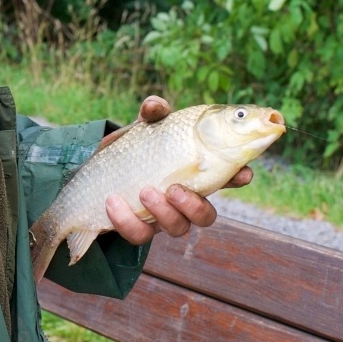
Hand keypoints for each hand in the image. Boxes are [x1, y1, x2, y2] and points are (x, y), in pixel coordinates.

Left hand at [98, 95, 253, 245]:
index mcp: (193, 172)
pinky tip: (113, 201)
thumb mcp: (143, 128)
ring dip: (162, 212)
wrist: (99, 172)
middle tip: (173, 189)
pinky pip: (139, 235)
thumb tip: (154, 106)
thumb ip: (152, 114)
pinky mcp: (138, 228)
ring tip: (144, 191)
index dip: (237, 177)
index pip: (225, 178)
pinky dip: (126, 220)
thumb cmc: (132, 148)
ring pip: (177, 228)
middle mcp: (183, 199)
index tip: (243, 173)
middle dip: (194, 207)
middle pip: (205, 216)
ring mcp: (162, 217)